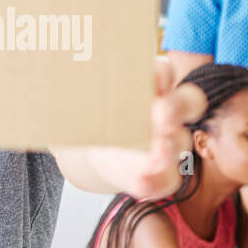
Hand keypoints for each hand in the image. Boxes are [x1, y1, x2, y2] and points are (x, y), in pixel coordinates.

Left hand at [82, 57, 206, 199]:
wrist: (94, 146)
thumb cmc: (92, 110)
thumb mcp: (84, 93)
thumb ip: (82, 83)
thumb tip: (58, 69)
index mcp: (151, 83)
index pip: (163, 71)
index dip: (159, 73)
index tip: (151, 76)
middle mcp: (167, 111)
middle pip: (189, 102)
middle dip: (178, 106)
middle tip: (162, 111)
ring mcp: (167, 143)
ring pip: (180, 142)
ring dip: (170, 145)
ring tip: (157, 150)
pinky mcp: (160, 174)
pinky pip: (167, 178)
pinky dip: (157, 178)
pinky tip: (143, 176)